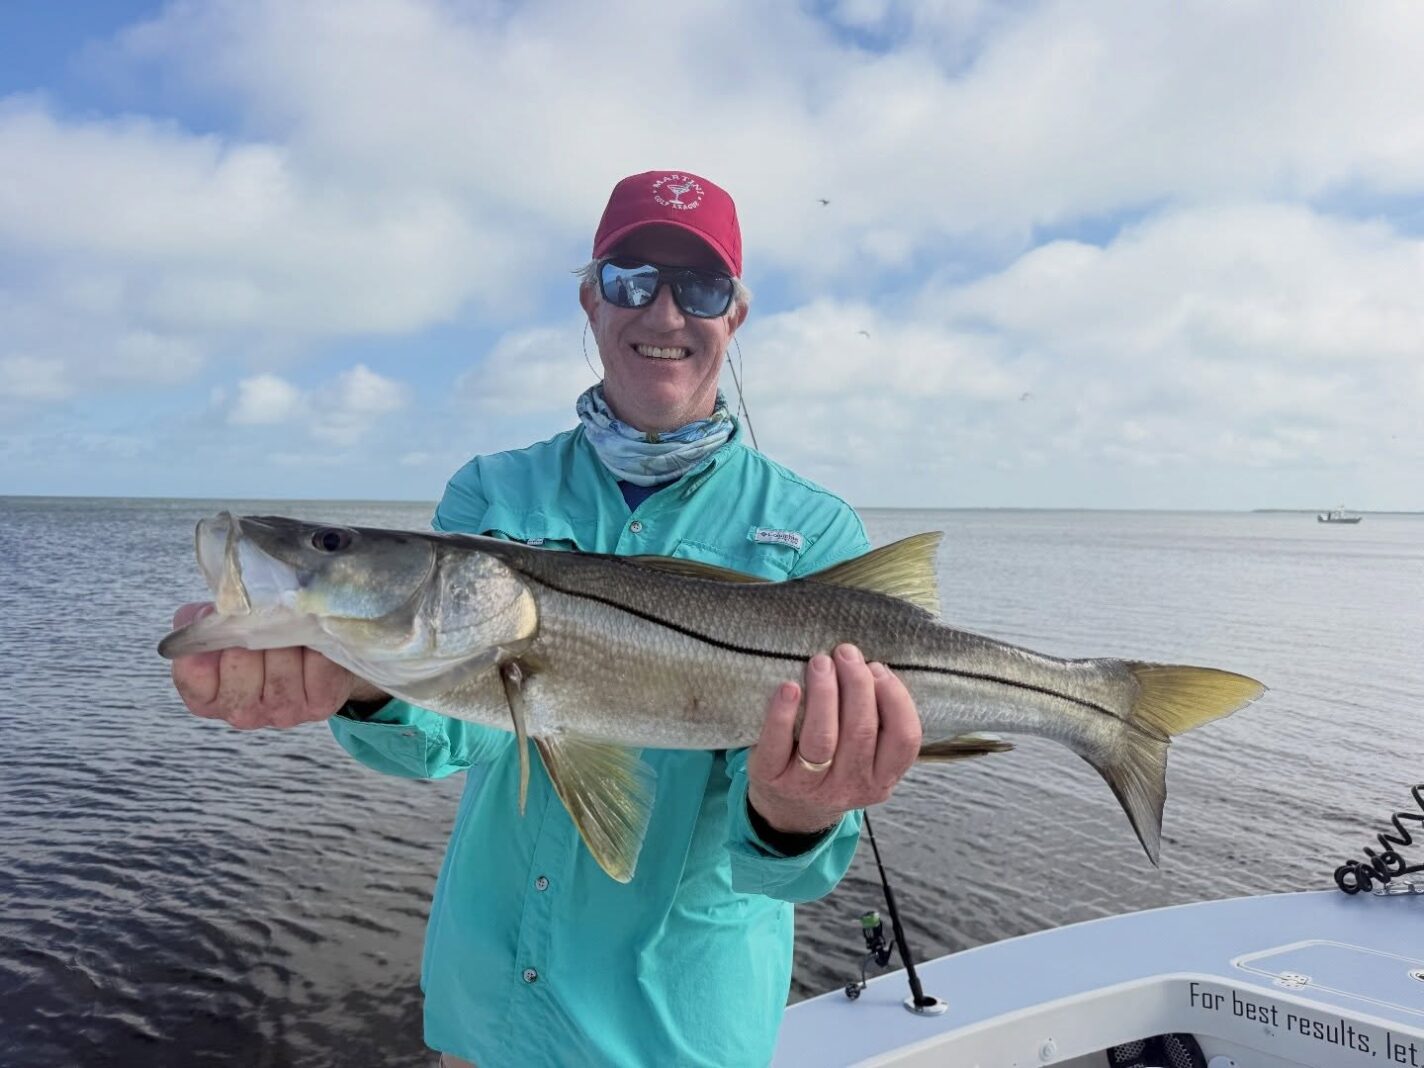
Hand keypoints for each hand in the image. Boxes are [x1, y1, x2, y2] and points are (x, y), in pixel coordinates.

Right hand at [168, 602, 386, 729]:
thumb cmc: (261, 643)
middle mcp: (240, 713)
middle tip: (266, 618)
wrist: (311, 661)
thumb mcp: (224, 630)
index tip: (222, 620)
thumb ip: (205, 621)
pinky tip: (314, 642)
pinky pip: (318, 664)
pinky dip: (317, 645)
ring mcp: (282, 713)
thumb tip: (207, 613)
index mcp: (206, 699)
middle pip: (240, 659)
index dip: (209, 640)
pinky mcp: (319, 705)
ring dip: (289, 634)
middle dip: (255, 629)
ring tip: (292, 626)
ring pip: (281, 659)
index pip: (194, 672)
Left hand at [747, 643, 921, 834]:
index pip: (904, 738)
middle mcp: (850, 786)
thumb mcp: (867, 759)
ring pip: (822, 738)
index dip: (895, 698)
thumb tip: (873, 667)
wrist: (788, 808)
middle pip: (861, 731)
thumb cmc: (835, 766)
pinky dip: (782, 713)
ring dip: (824, 694)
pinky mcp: (772, 778)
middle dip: (856, 684)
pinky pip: (777, 744)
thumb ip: (878, 724)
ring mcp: (810, 786)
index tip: (878, 667)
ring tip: (820, 662)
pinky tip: (788, 687)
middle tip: (846, 652)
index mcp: (882, 778)